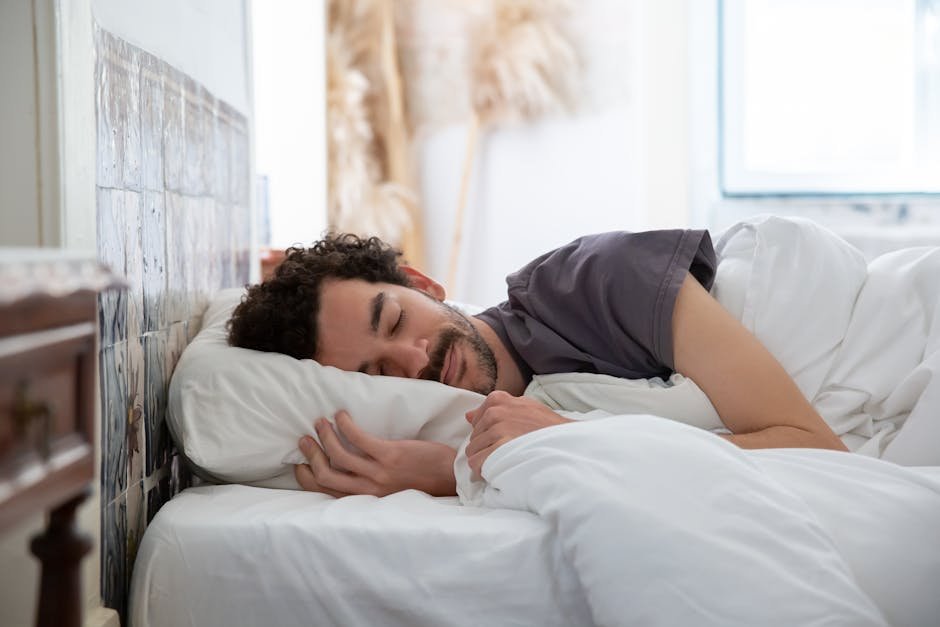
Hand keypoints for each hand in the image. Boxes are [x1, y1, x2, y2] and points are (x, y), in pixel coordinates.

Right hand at [294, 410, 457, 496]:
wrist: (449, 477)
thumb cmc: (422, 480)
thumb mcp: (389, 490)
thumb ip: (369, 483)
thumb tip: (349, 468)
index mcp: (367, 498)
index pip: (326, 492)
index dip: (307, 477)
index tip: (300, 463)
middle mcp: (369, 490)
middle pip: (325, 475)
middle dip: (310, 456)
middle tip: (304, 439)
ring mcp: (379, 473)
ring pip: (338, 455)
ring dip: (324, 435)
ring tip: (320, 421)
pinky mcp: (390, 456)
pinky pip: (358, 438)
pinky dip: (345, 425)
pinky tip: (342, 415)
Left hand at [465, 391, 571, 479]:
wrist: (567, 442)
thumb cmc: (547, 427)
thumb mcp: (524, 407)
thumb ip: (497, 409)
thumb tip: (468, 416)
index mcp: (498, 399)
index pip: (475, 422)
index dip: (487, 435)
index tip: (502, 441)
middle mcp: (495, 412)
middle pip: (473, 438)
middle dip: (485, 449)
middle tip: (505, 455)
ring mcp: (497, 430)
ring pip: (473, 452)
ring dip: (485, 461)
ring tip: (504, 463)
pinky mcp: (498, 449)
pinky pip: (476, 464)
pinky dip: (484, 471)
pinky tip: (499, 471)